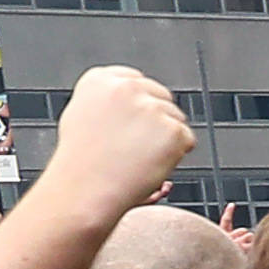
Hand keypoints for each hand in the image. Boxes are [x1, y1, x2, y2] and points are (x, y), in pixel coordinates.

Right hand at [29, 66, 192, 220]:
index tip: (133, 122)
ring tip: (138, 156)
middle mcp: (126, 88)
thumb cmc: (82, 161)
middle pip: (161, 98)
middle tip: (135, 145)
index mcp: (100, 79)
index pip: (137, 80)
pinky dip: (177, 154)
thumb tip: (129, 94)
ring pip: (176, 118)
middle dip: (156, 120)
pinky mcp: (171, 130)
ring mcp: (151, 108)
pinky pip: (187, 139)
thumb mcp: (82, 113)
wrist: (86, 189)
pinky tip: (151, 163)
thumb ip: (107, 98)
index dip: (139, 105)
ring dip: (166, 138)